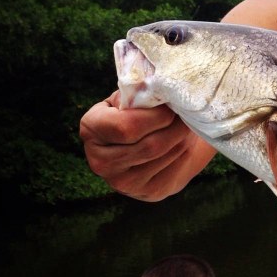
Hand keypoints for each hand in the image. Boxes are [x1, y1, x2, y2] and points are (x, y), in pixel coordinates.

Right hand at [80, 91, 204, 200]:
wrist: (154, 143)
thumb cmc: (141, 112)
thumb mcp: (132, 97)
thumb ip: (139, 90)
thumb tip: (160, 83)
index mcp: (91, 129)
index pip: (125, 127)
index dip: (155, 115)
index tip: (170, 105)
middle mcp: (100, 162)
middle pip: (150, 145)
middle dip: (174, 125)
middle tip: (185, 112)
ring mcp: (123, 183)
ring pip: (164, 155)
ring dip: (181, 137)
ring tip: (185, 124)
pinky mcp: (147, 192)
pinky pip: (174, 169)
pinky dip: (184, 152)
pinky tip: (183, 142)